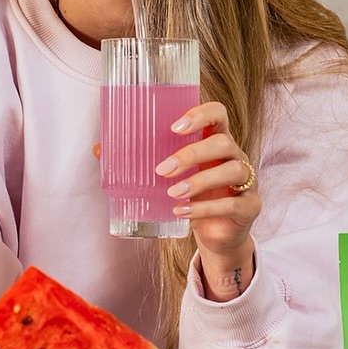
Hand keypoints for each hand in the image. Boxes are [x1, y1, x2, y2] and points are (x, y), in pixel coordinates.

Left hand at [157, 102, 260, 301]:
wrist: (217, 236)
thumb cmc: (193, 197)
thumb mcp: (169, 178)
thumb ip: (139, 162)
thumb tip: (98, 150)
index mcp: (216, 141)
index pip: (218, 113)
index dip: (200, 114)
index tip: (174, 126)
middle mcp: (235, 156)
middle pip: (223, 142)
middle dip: (191, 154)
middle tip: (162, 169)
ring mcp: (246, 182)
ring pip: (232, 170)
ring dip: (199, 181)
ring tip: (173, 192)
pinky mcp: (249, 206)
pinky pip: (232, 203)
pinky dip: (205, 208)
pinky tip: (183, 211)